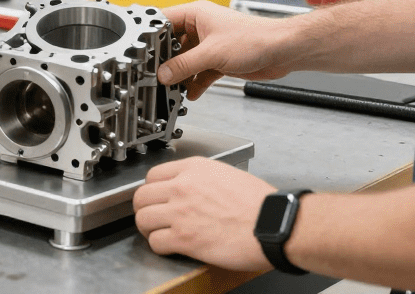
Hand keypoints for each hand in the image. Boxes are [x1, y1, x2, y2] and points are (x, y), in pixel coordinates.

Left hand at [134, 157, 275, 271]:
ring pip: (143, 219)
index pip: (153, 175)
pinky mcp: (184, 238)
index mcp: (194, 168)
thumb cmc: (260, 204)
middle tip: (152, 217)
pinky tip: (168, 247)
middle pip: (142, 196)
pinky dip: (159, 246)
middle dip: (145, 208)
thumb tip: (195, 188)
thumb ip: (204, 179)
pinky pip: (155, 242)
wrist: (272, 224)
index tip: (156, 197)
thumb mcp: (229, 174)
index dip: (152, 189)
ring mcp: (180, 212)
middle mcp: (182, 187)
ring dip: (148, 228)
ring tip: (158, 233)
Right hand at [160, 1, 297, 98]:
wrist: (282, 51)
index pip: (163, 20)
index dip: (150, 34)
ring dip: (180, 74)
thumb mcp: (212, 53)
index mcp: (196, 14)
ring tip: (171, 88)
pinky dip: (194, 82)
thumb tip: (164, 74)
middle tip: (154, 73)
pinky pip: (199, 71)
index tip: (140, 49)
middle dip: (165, 60)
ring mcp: (210, 44)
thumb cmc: (255, 38)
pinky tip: (190, 93)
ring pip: (186, 60)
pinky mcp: (219, 59)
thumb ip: (185, 64)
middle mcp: (201, 28)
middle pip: (173, 43)